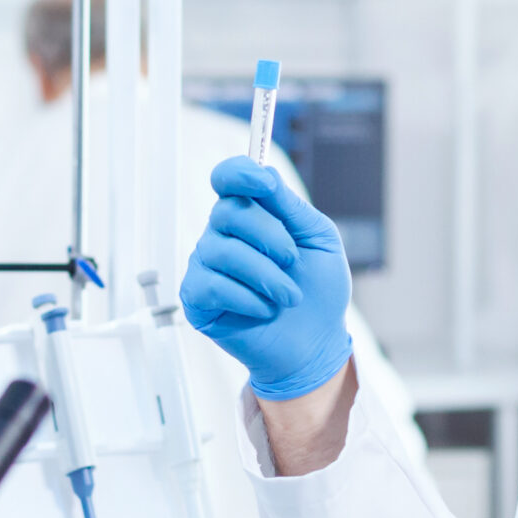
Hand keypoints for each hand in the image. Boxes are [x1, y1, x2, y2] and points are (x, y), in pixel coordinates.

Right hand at [179, 156, 352, 399]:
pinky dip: (247, 298)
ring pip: (222, 251)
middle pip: (227, 211)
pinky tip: (265, 310)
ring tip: (289, 296)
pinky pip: (212, 286)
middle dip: (269, 235)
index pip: (228, 178)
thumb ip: (292, 208)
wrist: (315, 344)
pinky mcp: (197, 300)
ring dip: (265, 275)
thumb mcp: (320, 240)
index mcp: (251, 214)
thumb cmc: (318, 291)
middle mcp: (223, 235)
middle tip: (292, 260)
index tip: (266, 185)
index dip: (239, 174)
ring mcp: (207, 266)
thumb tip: (266, 174)